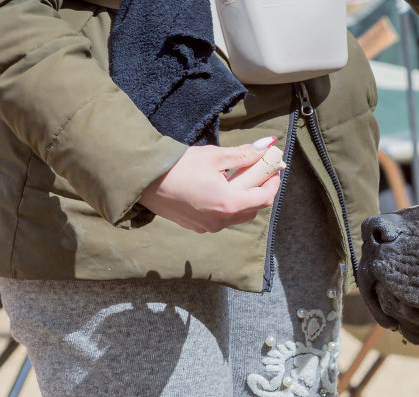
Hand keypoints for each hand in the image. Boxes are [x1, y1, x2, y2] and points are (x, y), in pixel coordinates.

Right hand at [138, 143, 280, 232]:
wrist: (144, 180)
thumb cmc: (178, 166)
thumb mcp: (214, 156)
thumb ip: (243, 155)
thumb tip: (266, 147)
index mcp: (229, 204)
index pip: (264, 198)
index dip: (273, 183)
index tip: (274, 169)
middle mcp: (221, 221)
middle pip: (252, 209)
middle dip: (258, 191)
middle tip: (256, 171)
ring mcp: (208, 227)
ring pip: (237, 216)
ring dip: (242, 199)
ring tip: (235, 178)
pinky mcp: (196, 227)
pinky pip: (220, 218)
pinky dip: (226, 205)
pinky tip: (217, 189)